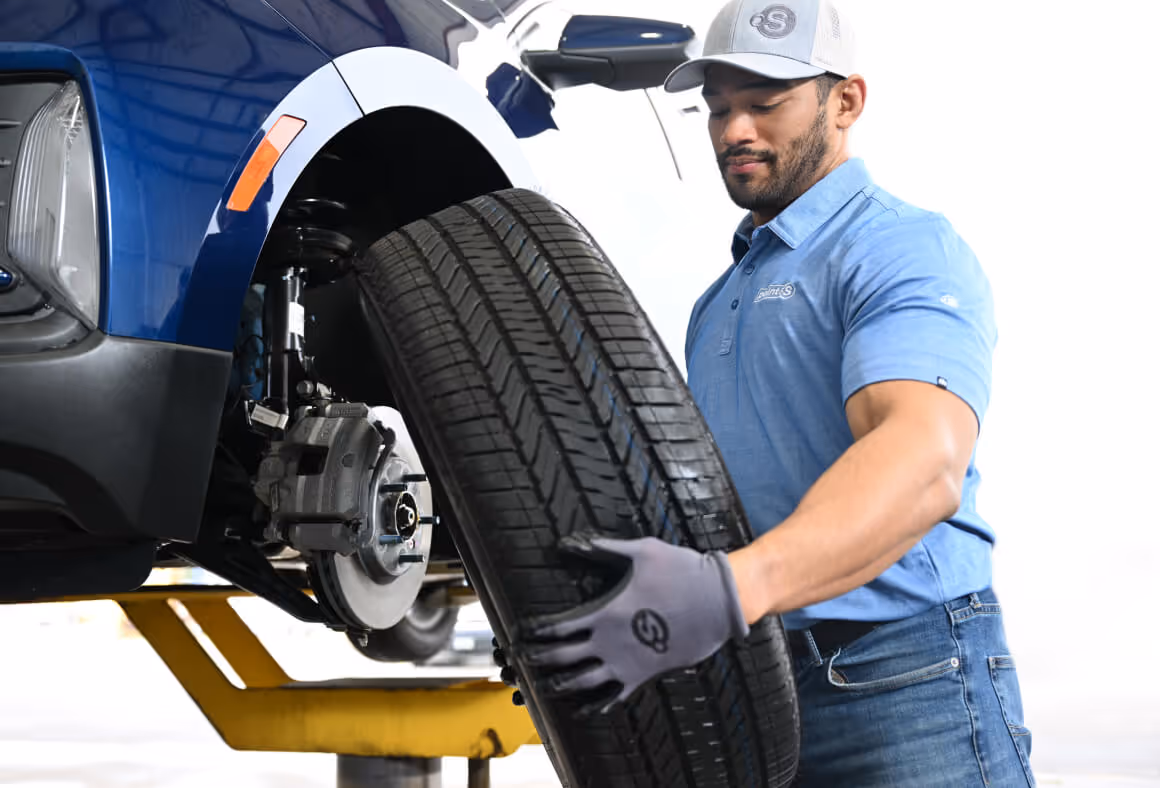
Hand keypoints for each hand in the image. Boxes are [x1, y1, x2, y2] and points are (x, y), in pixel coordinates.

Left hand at [515, 534, 749, 713]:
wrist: (719, 600)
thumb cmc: (681, 570)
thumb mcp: (641, 551)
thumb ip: (604, 548)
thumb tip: (570, 542)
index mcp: (605, 613)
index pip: (560, 628)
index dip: (538, 632)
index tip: (526, 633)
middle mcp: (610, 643)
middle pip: (564, 658)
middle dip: (540, 660)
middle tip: (524, 660)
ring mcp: (627, 663)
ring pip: (584, 683)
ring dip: (561, 686)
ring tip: (545, 687)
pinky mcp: (645, 675)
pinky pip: (615, 696)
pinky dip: (597, 704)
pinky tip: (587, 708)